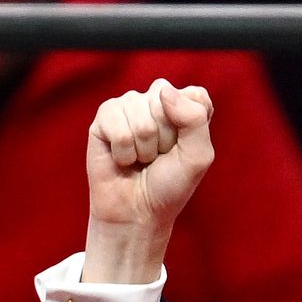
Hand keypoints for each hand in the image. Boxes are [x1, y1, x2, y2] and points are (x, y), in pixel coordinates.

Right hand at [84, 78, 213, 282]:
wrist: (138, 211)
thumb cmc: (170, 185)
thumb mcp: (197, 157)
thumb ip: (195, 120)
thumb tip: (165, 91)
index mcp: (185, 109)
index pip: (196, 95)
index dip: (192, 124)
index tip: (185, 149)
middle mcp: (157, 103)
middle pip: (164, 98)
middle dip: (166, 137)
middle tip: (160, 157)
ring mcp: (129, 107)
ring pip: (139, 111)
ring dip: (144, 146)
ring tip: (142, 159)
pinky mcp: (104, 118)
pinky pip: (116, 122)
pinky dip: (124, 149)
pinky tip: (123, 159)